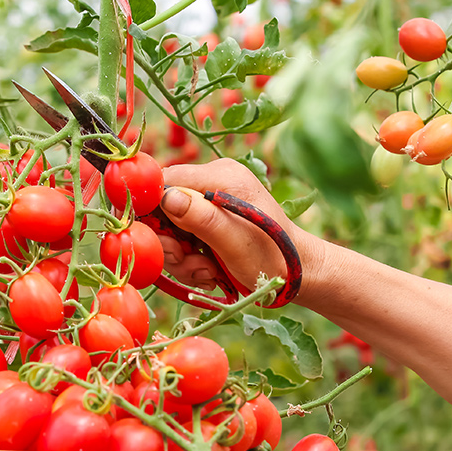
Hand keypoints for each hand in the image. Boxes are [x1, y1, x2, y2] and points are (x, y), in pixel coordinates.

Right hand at [159, 159, 323, 301]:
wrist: (299, 274)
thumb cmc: (272, 258)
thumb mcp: (234, 241)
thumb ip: (200, 217)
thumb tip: (166, 197)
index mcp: (221, 176)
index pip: (164, 181)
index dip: (152, 211)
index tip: (161, 242)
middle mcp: (214, 181)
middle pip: (164, 208)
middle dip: (170, 242)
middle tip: (187, 263)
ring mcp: (212, 200)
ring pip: (171, 228)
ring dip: (181, 257)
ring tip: (205, 272)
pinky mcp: (211, 219)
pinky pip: (183, 237)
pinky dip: (189, 259)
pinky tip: (208, 272)